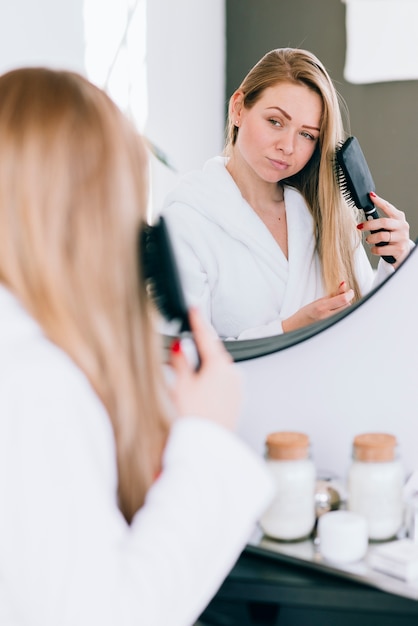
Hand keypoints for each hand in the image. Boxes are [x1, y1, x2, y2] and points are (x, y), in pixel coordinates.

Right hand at [169, 307, 241, 431]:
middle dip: (198, 352)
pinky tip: (199, 395)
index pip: (206, 337)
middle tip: (180, 355)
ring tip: (188, 385)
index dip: (197, 322)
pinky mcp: (237, 399)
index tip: (194, 309)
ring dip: (204, 370)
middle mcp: (232, 374)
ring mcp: (237, 387)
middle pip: (212, 354)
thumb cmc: (195, 419)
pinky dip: (211, 383)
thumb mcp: (181, 386)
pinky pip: (222, 383)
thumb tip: (179, 347)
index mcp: (219, 366)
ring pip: (217, 369)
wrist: (207, 447)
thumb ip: (180, 361)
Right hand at [282, 281, 353, 332]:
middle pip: (347, 305)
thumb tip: (344, 285)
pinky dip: (341, 314)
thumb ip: (332, 294)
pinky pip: (342, 318)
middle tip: (339, 299)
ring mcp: (330, 323)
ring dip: (344, 307)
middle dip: (345, 300)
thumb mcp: (318, 301)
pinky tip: (334, 314)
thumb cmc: (305, 314)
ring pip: (346, 312)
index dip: (349, 294)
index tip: (350, 291)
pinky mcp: (333, 328)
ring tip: (335, 308)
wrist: (297, 327)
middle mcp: (327, 317)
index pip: (343, 299)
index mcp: (322, 308)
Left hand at [357, 192, 410, 266]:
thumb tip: (366, 212)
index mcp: (399, 218)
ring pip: (381, 236)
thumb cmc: (394, 237)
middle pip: (384, 222)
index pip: (388, 207)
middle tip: (360, 226)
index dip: (379, 201)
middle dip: (369, 224)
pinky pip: (381, 249)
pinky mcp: (399, 249)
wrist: (403, 252)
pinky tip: (374, 248)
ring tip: (369, 239)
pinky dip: (374, 249)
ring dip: (371, 238)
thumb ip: (381, 220)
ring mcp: (401, 238)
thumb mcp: (390, 226)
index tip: (371, 196)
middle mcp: (402, 226)